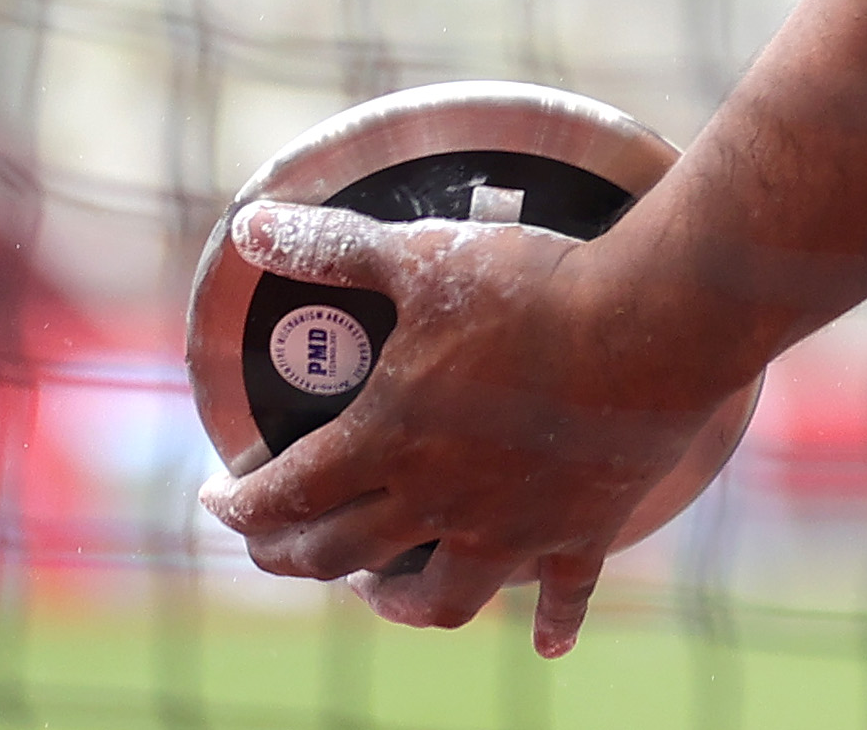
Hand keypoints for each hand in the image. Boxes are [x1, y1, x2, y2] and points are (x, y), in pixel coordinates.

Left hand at [196, 199, 752, 656]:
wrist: (651, 325)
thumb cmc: (533, 287)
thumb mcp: (422, 256)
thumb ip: (333, 246)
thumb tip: (247, 222)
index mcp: (389, 439)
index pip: (286, 492)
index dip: (239, 504)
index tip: (216, 500)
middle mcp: (439, 501)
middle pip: (339, 554)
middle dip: (289, 554)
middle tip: (269, 547)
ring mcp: (511, 529)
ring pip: (436, 601)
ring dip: (395, 604)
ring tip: (377, 590)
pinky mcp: (579, 533)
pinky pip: (562, 596)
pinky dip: (552, 623)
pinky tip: (547, 645)